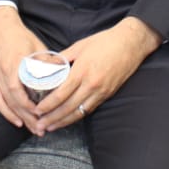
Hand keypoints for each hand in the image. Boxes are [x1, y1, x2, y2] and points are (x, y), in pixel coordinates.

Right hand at [0, 6, 47, 130]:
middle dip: (28, 117)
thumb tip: (63, 73)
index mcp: (15, 64)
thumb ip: (47, 61)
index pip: (20, 91)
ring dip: (19, 118)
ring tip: (32, 129)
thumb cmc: (19, 35)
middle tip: (41, 129)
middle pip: (14, 102)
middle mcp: (3, 73)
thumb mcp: (36, 45)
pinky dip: (6, 112)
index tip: (42, 115)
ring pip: (6, 103)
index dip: (30, 106)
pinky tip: (16, 121)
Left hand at [36, 17, 160, 134]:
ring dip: (64, 121)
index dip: (48, 105)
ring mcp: (101, 91)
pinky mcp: (108, 94)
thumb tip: (46, 65)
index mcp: (82, 71)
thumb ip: (62, 58)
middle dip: (52, 118)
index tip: (37, 110)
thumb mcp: (80, 45)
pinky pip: (89, 109)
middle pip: (68, 107)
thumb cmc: (105, 41)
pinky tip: (68, 119)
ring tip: (51, 127)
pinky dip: (77, 116)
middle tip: (39, 125)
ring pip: (79, 112)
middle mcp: (92, 85)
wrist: (131, 43)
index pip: (61, 94)